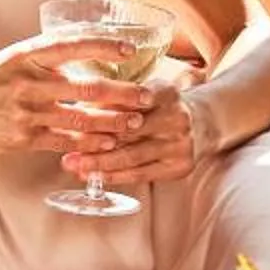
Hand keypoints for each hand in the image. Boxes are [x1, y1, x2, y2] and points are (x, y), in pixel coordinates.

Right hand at [0, 34, 150, 163]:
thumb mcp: (7, 59)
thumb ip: (40, 59)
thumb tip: (76, 54)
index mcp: (26, 55)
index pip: (75, 45)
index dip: (107, 47)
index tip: (131, 50)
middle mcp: (29, 81)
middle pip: (89, 88)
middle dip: (123, 94)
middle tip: (146, 97)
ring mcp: (25, 112)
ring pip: (82, 119)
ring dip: (113, 123)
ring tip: (133, 123)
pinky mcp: (22, 139)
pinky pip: (65, 143)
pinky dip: (89, 145)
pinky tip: (107, 145)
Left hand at [60, 67, 217, 188]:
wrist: (201, 124)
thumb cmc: (159, 107)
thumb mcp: (143, 92)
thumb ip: (115, 98)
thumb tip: (75, 109)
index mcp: (167, 92)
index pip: (128, 103)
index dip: (99, 112)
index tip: (73, 119)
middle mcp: (178, 118)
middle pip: (129, 132)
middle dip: (94, 142)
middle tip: (68, 150)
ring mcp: (181, 144)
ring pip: (132, 156)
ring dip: (100, 163)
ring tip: (75, 166)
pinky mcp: (180, 167)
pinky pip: (141, 174)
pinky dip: (115, 176)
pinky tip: (94, 177)